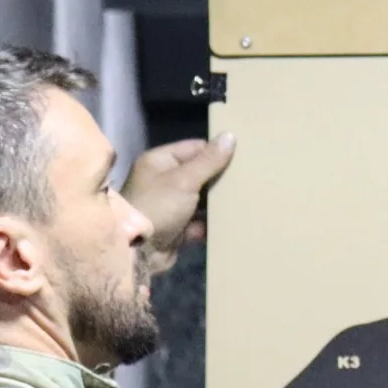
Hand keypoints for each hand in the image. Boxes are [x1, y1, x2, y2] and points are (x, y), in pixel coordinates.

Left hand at [123, 134, 234, 274]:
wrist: (137, 251)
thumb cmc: (158, 206)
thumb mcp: (185, 180)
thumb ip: (209, 160)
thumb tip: (230, 136)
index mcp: (160, 162)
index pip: (194, 148)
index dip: (217, 151)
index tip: (243, 156)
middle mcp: (163, 181)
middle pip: (198, 174)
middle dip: (220, 178)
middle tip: (249, 178)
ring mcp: (170, 206)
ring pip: (200, 199)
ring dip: (217, 202)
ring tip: (246, 200)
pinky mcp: (176, 228)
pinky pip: (198, 222)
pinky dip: (211, 224)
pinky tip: (232, 223)